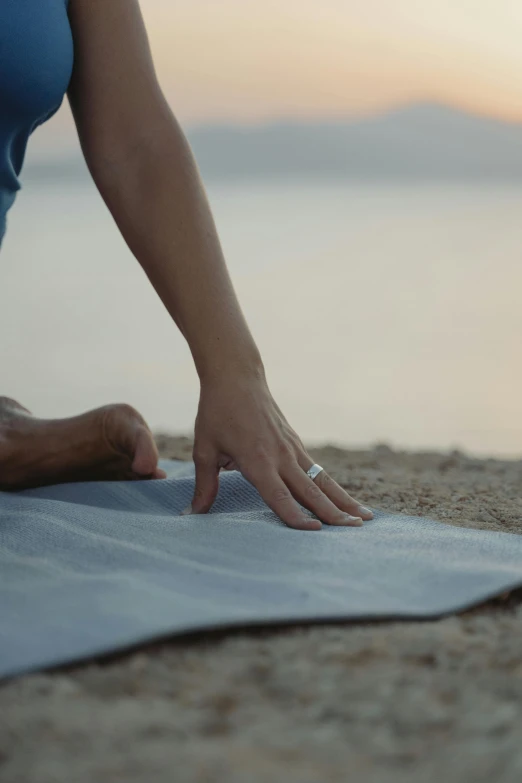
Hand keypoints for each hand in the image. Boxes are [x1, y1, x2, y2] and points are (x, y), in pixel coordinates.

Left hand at [182, 373, 373, 529]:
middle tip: (354, 531)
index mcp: (257, 460)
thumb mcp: (204, 449)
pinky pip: (318, 470)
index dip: (296, 516)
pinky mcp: (296, 443)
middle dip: (333, 513)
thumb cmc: (216, 412)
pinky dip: (333, 487)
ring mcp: (292, 448)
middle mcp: (280, 456)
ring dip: (343, 500)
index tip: (315, 532)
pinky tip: (345, 500)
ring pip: (322, 480)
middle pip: (311, 491)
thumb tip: (193, 514)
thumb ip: (205, 485)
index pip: (279, 495)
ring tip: (365, 519)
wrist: (237, 376)